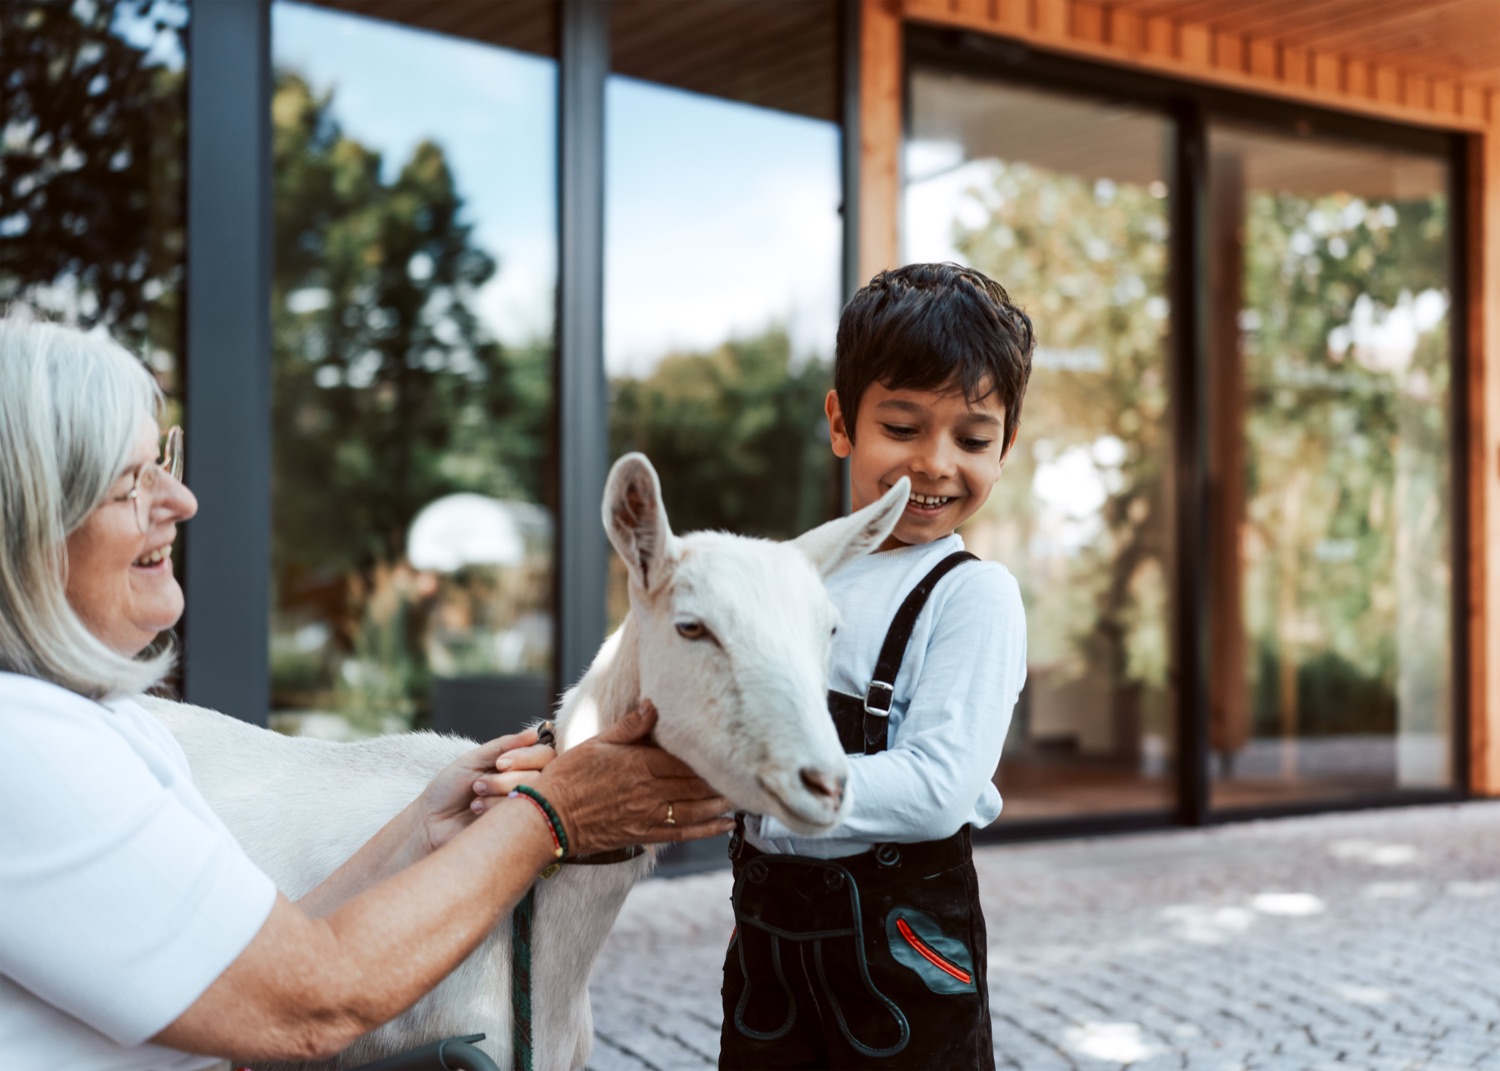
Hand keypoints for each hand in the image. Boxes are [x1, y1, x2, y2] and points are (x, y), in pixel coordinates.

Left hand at [417, 727, 557, 852]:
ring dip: (501, 792)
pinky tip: (478, 811)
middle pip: (543, 775)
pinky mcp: (518, 830)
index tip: (499, 763)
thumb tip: (533, 733)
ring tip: (475, 799)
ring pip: (535, 795)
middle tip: (479, 784)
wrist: (429, 822)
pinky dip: (498, 808)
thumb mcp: (474, 760)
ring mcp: (524, 809)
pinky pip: (524, 815)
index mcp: (518, 766)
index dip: (527, 757)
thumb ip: (504, 745)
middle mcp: (526, 786)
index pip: (545, 755)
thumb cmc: (449, 788)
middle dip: (508, 779)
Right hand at [531, 701, 734, 854]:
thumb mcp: (598, 742)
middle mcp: (650, 790)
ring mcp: (649, 815)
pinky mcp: (645, 834)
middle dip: (723, 778)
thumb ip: (630, 726)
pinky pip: (683, 833)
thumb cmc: (569, 777)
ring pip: (696, 808)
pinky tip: (727, 826)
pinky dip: (708, 830)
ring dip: (722, 803)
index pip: (684, 758)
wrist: (549, 818)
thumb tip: (654, 705)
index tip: (732, 749)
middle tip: (750, 772)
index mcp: (640, 764)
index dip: (709, 756)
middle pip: (696, 783)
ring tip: (746, 796)